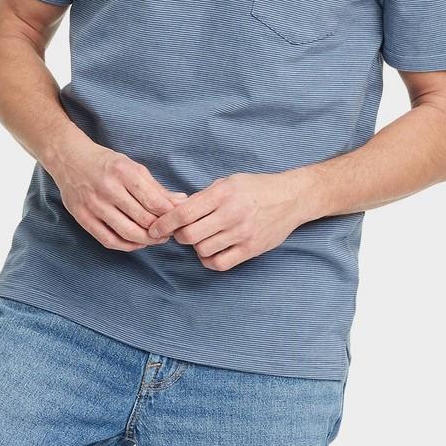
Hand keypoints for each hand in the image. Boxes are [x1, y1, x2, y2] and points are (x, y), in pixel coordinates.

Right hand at [49, 142, 188, 251]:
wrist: (69, 159)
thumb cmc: (106, 163)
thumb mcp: (133, 167)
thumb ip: (156, 187)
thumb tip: (181, 201)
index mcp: (124, 172)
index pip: (154, 201)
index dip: (170, 215)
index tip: (177, 218)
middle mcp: (109, 189)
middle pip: (143, 219)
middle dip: (161, 229)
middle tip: (170, 231)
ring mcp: (94, 205)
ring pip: (127, 232)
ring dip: (147, 240)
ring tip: (156, 239)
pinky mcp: (83, 218)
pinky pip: (109, 240)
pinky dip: (127, 246)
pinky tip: (137, 243)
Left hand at [146, 172, 304, 270]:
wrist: (291, 198)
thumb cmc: (256, 187)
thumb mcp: (228, 182)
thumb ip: (202, 197)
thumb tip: (173, 210)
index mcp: (223, 193)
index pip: (184, 213)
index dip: (164, 223)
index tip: (154, 228)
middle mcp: (232, 213)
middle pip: (189, 236)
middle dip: (178, 236)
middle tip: (180, 232)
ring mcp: (242, 233)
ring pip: (202, 250)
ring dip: (195, 246)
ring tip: (201, 237)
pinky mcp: (250, 249)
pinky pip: (219, 263)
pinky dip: (209, 259)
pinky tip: (211, 250)